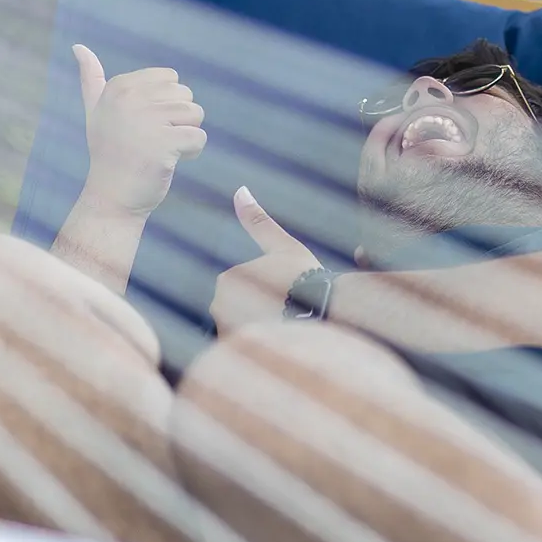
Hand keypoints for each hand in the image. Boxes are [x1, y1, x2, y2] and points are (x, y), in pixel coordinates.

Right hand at [74, 44, 206, 216]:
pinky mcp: (163, 143)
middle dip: (179, 119)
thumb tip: (79, 46)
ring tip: (162, 149)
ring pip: (196, 114)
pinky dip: (192, 152)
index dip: (167, 102)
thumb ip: (91, 79)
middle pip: (186, 95)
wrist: (112, 196)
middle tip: (154, 139)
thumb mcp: (96, 111)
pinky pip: (199, 137)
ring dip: (186, 135)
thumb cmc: (109, 152)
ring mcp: (146, 120)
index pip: (171, 78)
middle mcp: (131, 98)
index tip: (145, 122)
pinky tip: (171, 161)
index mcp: (119, 86)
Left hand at [211, 187, 321, 336]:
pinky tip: (281, 342)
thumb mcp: (284, 246)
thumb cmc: (306, 277)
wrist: (323, 313)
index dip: (269, 291)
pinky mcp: (238, 351)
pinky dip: (259, 348)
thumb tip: (240, 190)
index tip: (288, 294)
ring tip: (287, 329)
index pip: (243, 287)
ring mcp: (226, 330)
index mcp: (227, 278)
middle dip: (260, 312)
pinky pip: (244, 349)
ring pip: (242, 329)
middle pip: (239, 310)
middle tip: (289, 313)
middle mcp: (218, 304)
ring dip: (260, 329)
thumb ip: (259, 222)